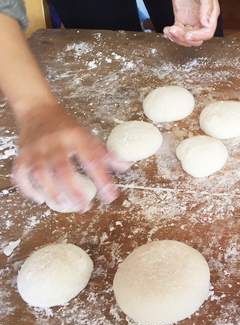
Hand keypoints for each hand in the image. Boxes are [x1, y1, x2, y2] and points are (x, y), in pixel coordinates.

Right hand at [11, 103, 127, 211]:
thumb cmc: (66, 126)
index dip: (102, 179)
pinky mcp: (22, 155)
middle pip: (63, 170)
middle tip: (85, 207)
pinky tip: (40, 199)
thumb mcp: (88, 135)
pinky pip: (21, 175)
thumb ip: (105, 153)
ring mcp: (36, 149)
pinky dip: (28, 189)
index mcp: (76, 137)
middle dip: (75, 191)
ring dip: (53, 192)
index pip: (92, 159)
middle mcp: (55, 143)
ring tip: (65, 205)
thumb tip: (125, 167)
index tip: (110, 196)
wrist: (37, 109)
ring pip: (41, 174)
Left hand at [164, 0, 219, 46]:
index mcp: (210, 16)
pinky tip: (167, 31)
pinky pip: (178, 33)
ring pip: (186, 38)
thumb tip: (207, 23)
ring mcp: (191, 21)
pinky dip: (172, 35)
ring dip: (176, 38)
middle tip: (174, 31)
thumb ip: (207, 8)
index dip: (197, 36)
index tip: (187, 35)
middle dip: (184, 38)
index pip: (207, 33)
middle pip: (196, 39)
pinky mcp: (182, 20)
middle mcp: (202, 21)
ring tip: (168, 31)